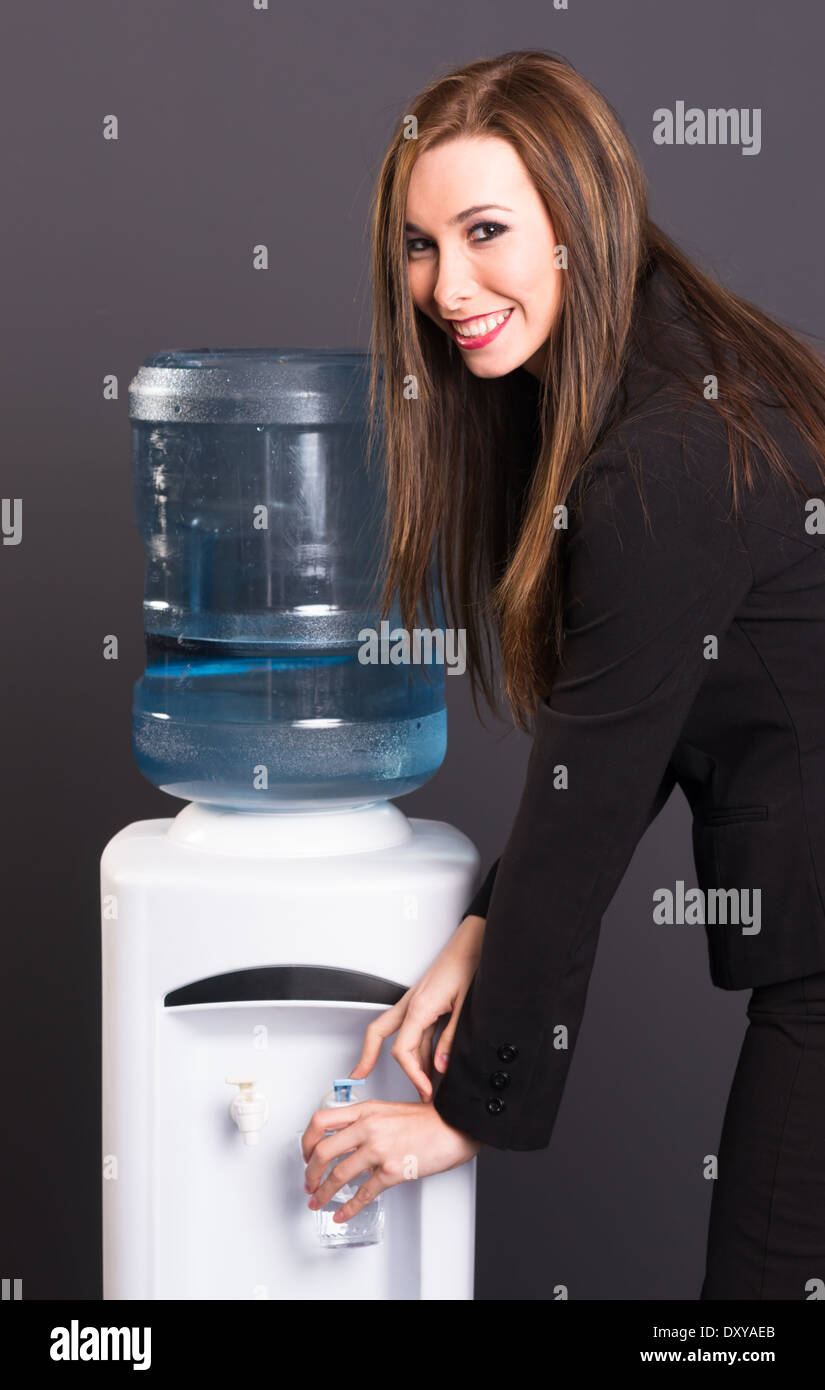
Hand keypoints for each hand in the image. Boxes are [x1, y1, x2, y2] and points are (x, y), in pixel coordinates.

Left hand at [301, 1098, 481, 1223]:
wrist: (455, 1125)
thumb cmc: (428, 1119)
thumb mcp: (389, 1110)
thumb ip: (366, 1120)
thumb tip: (346, 1139)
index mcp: (366, 1110)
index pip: (321, 1121)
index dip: (306, 1140)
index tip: (305, 1153)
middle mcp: (368, 1127)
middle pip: (322, 1151)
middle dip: (310, 1172)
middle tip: (308, 1183)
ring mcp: (379, 1148)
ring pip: (338, 1174)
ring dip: (323, 1192)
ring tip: (318, 1200)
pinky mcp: (392, 1170)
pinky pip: (363, 1193)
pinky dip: (348, 1208)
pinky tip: (342, 1214)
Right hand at [348, 913, 485, 1101]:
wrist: (472, 943)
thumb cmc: (467, 965)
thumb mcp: (464, 1008)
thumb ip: (450, 1040)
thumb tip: (440, 1066)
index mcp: (419, 1008)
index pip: (402, 1051)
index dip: (412, 1075)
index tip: (423, 1089)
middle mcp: (411, 1004)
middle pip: (378, 1034)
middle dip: (368, 1057)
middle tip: (361, 1075)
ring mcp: (415, 1002)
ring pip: (399, 1034)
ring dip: (407, 1060)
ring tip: (420, 1084)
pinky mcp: (424, 1001)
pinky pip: (414, 1029)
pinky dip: (418, 1049)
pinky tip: (431, 1063)